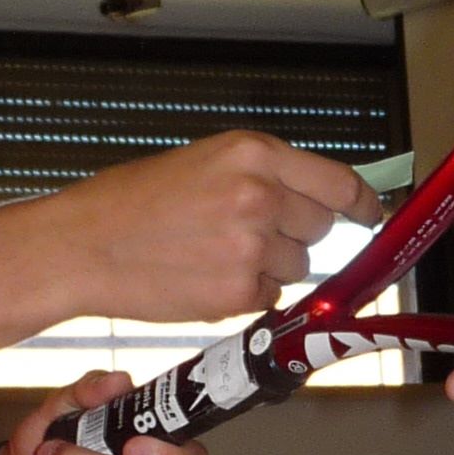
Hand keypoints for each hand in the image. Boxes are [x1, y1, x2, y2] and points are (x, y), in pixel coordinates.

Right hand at [39, 133, 380, 327]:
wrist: (83, 245)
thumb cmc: (132, 203)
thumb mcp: (203, 162)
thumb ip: (261, 176)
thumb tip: (315, 200)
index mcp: (253, 154)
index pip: (338, 183)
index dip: (361, 204)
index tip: (370, 215)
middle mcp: (260, 197)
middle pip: (320, 228)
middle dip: (295, 235)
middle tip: (248, 235)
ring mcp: (252, 248)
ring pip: (298, 268)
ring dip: (269, 268)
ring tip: (214, 255)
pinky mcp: (237, 293)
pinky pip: (268, 300)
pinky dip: (245, 295)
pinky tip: (204, 279)